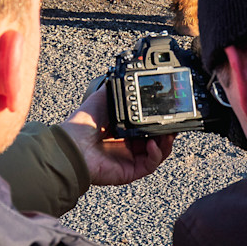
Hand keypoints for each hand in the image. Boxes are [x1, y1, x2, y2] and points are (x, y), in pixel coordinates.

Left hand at [59, 84, 174, 185]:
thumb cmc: (82, 124)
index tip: (167, 112)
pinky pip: (151, 164)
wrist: (72, 144)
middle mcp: (127, 145)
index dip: (159, 120)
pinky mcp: (131, 171)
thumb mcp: (103, 98)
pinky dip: (157, 154)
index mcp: (123, 129)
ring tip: (169, 132)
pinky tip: (153, 144)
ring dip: (166, 142)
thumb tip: (128, 74)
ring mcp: (130, 159)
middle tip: (174, 122)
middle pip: (157, 139)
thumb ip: (118, 89)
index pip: (147, 125)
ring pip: (158, 152)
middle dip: (168, 131)